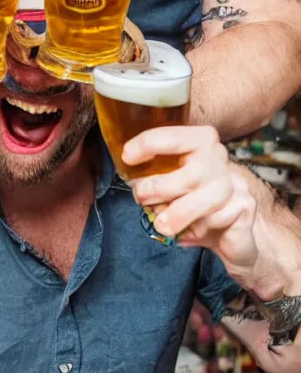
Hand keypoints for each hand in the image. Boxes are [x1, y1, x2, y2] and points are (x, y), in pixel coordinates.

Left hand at [123, 126, 257, 274]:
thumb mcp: (169, 186)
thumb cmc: (192, 206)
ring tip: (162, 225)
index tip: (127, 156)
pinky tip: (191, 233)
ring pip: (207, 197)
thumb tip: (130, 180)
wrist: (228, 235)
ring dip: (178, 214)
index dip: (151, 143)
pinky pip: (218, 218)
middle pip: (193, 171)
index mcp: (200, 142)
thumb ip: (155, 177)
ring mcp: (236, 182)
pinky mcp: (245, 207)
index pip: (176, 136)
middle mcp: (220, 158)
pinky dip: (197, 229)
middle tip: (142, 199)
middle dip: (161, 187)